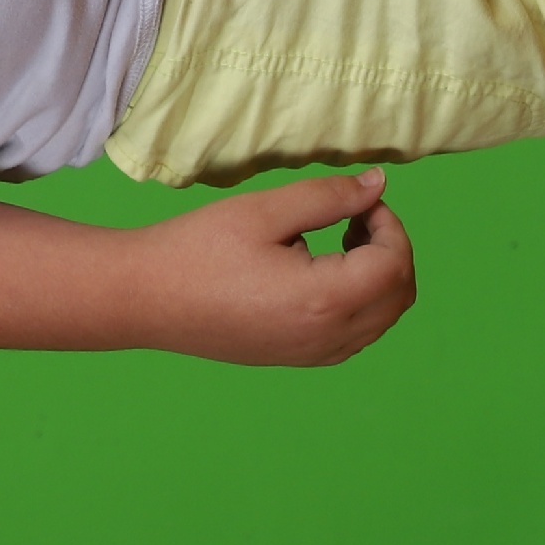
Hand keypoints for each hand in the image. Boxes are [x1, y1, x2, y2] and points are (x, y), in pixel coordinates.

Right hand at [146, 170, 418, 364]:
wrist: (145, 299)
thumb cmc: (198, 249)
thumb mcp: (264, 210)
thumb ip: (328, 196)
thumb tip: (378, 185)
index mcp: (324, 299)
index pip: (394, 263)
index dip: (390, 224)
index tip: (360, 199)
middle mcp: (328, 336)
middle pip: (399, 296)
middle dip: (392, 250)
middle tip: (356, 215)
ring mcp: (314, 355)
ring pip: (382, 319)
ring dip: (379, 277)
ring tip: (341, 239)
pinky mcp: (297, 359)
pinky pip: (356, 334)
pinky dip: (361, 302)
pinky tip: (323, 272)